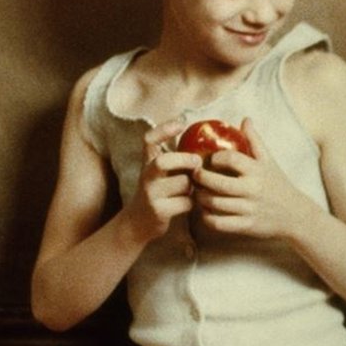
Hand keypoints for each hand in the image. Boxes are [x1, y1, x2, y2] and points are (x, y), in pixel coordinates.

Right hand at [123, 118, 199, 242]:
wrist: (139, 222)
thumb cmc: (159, 191)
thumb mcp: (161, 172)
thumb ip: (176, 158)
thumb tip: (206, 142)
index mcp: (148, 162)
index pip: (148, 140)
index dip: (163, 130)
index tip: (181, 123)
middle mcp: (146, 175)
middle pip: (163, 161)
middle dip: (185, 160)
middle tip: (198, 163)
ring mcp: (151, 193)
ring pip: (182, 183)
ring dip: (194, 186)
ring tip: (194, 188)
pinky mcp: (158, 210)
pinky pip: (185, 202)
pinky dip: (192, 202)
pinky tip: (189, 203)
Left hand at [189, 119, 309, 238]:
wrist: (296, 215)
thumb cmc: (279, 185)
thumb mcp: (270, 162)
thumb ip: (255, 141)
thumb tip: (245, 119)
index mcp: (257, 171)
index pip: (229, 159)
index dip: (214, 157)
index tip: (209, 159)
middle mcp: (252, 189)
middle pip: (216, 183)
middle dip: (200, 178)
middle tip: (195, 175)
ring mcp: (249, 209)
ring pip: (214, 203)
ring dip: (200, 197)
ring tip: (197, 192)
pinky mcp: (246, 226)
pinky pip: (219, 223)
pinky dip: (207, 217)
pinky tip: (205, 211)